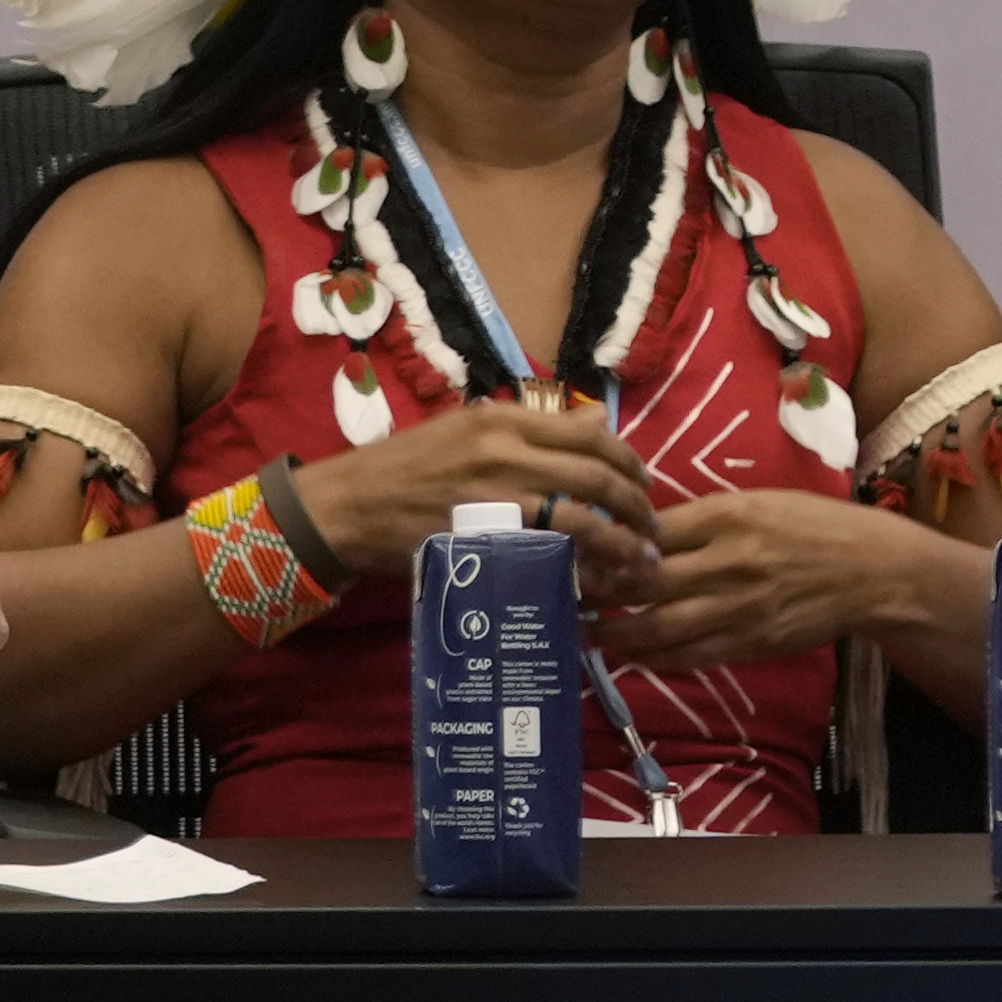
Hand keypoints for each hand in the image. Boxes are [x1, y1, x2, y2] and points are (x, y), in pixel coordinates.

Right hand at [269, 394, 664, 593]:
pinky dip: (581, 567)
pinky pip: (548, 553)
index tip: (644, 485)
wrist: (350, 505)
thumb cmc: (406, 466)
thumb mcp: (468, 428)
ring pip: (583, 517)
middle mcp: (508, 450)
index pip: (592, 435)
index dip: (630, 463)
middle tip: (652, 530)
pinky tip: (596, 581)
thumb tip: (596, 427)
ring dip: (622, 541)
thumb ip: (530, 430)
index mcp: (507, 419)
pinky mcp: (483, 539)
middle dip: (637, 506)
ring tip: (640, 561)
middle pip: (598, 475)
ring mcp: (497, 497)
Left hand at [599, 481, 976, 675]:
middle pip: (646, 580)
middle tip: (565, 594)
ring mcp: (739, 607)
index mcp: (731, 515)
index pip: (654, 530)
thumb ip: (705, 517)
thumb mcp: (760, 502)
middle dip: (600, 591)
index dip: (611, 543)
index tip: (579, 548)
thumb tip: (645, 531)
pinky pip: (690, 656)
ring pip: (660, 626)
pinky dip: (656, 658)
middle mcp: (730, 560)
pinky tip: (632, 655)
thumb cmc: (815, 526)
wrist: (872, 571)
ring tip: (584, 633)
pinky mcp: (750, 642)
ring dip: (616, 633)